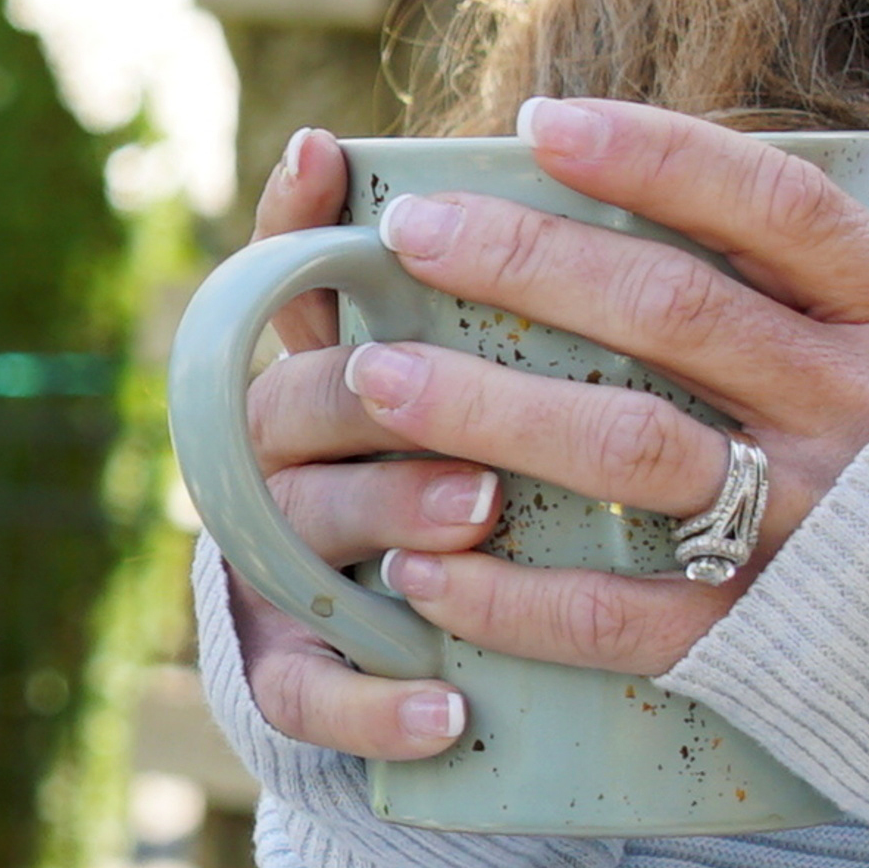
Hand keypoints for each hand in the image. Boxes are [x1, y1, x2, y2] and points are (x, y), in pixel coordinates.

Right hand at [222, 123, 501, 760]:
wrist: (386, 648)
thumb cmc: (459, 474)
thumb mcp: (481, 379)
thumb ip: (514, 297)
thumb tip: (588, 154)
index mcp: (322, 368)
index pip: (289, 280)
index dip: (296, 218)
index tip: (331, 153)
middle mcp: (282, 456)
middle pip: (298, 401)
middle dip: (388, 386)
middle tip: (486, 355)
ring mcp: (280, 562)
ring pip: (303, 533)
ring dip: (390, 512)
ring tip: (478, 515)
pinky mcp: (287, 670)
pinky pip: (305, 693)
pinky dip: (372, 704)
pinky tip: (449, 715)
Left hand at [235, 97, 868, 742]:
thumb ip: (829, 292)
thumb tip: (670, 193)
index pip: (770, 204)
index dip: (651, 156)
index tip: (539, 124)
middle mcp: (866, 414)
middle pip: (671, 313)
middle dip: (526, 262)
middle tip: (414, 233)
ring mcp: (818, 532)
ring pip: (628, 447)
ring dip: (487, 408)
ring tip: (378, 378)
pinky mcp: (771, 644)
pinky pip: (617, 610)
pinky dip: (511, 593)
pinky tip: (424, 568)